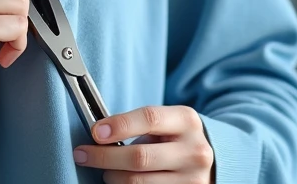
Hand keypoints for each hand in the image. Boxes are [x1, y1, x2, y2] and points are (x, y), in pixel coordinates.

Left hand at [72, 105, 215, 183]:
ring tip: (106, 170)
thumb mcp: (168, 122)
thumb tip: (99, 133)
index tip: (95, 132)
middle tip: (83, 154)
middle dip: (104, 157)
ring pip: (138, 182)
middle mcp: (194, 151)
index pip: (149, 118)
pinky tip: (120, 181)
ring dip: (113, 177)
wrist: (214, 160)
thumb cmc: (178, 137)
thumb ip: (140, 124)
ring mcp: (193, 179)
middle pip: (140, 157)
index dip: (119, 125)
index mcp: (187, 121)